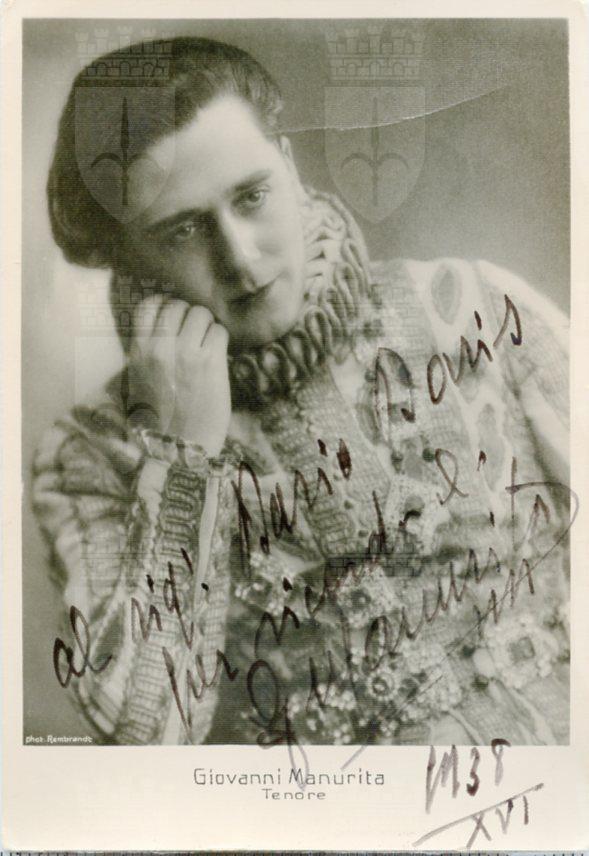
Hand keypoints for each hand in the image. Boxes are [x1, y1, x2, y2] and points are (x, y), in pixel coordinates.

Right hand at [127, 296, 230, 456]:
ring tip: (207, 345)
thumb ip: (146, 353)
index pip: (149, 305)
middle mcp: (160, 348)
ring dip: (207, 326)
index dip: (165, 306)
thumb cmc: (159, 419)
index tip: (174, 317)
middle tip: (195, 334)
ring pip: (201, 314)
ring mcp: (186, 354)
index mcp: (138, 352)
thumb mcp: (138, 382)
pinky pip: (220, 332)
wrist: (178, 450)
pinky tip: (218, 355)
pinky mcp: (211, 364)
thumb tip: (160, 327)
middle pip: (178, 305)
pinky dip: (221, 339)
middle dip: (189, 316)